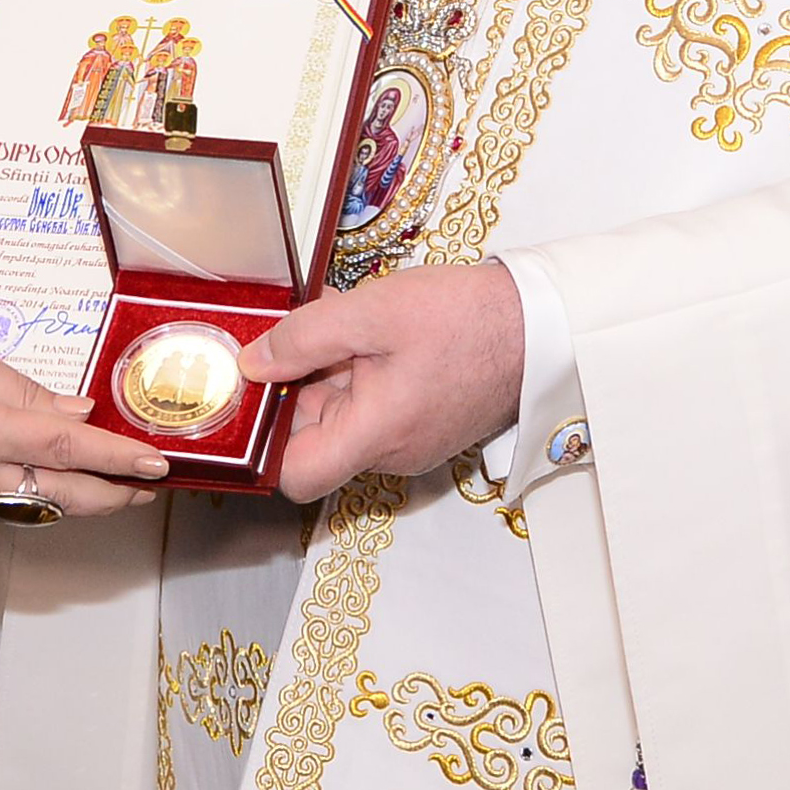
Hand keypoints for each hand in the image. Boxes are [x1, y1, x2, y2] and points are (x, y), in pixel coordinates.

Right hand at [0, 321, 167, 518]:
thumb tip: (78, 415)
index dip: (117, 460)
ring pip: (28, 512)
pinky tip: (41, 485)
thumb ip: (28, 393)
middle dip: (111, 496)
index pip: (67, 452)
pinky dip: (25, 500)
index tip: (155, 464)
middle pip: (58, 499)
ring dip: (72, 502)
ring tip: (106, 486)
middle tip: (145, 487)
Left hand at [239, 264, 524, 502]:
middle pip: (314, 435)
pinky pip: (372, 404)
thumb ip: (305, 338)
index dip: (262, 442)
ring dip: (324, 370)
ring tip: (327, 317)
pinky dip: (354, 369)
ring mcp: (410, 439)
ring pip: (343, 414)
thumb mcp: (372, 313)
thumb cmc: (465, 320)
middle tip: (282, 333)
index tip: (250, 394)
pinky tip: (357, 326)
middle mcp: (391, 451)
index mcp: (376, 435)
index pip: (295, 476)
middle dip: (292, 386)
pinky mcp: (424, 421)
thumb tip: (255, 363)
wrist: (539, 324)